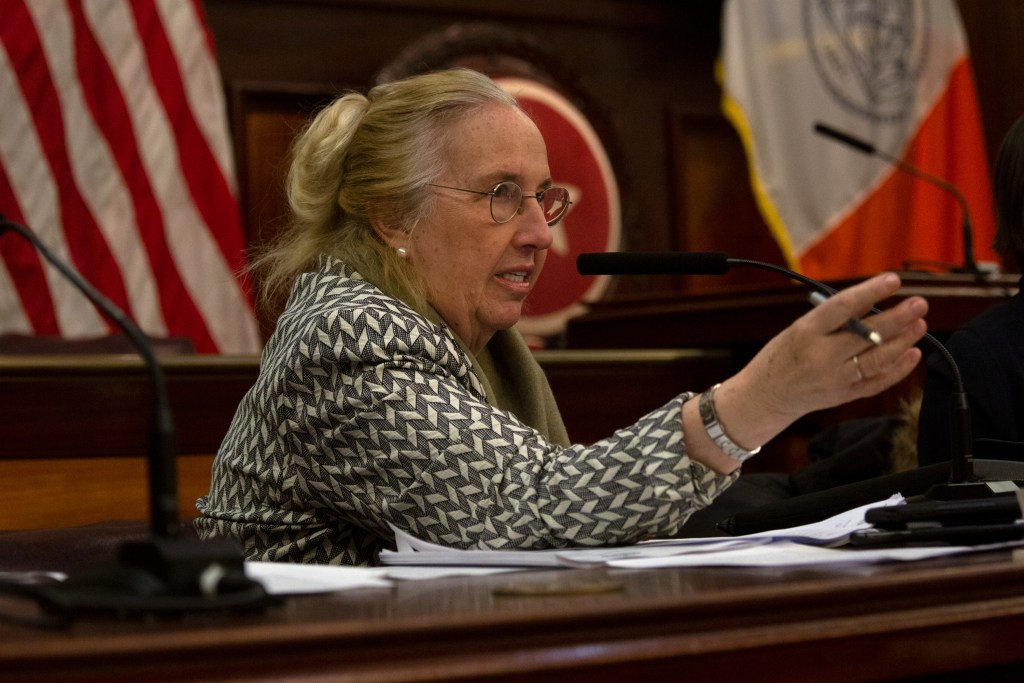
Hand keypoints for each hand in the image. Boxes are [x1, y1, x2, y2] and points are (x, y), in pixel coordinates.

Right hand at [711, 272, 927, 453]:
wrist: (764, 396)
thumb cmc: (781, 356)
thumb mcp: (798, 329)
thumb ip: (833, 319)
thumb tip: (872, 302)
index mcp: (805, 332)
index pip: (844, 307)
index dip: (872, 291)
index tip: (894, 280)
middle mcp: (821, 356)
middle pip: (868, 334)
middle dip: (898, 317)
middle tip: (919, 303)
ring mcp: (834, 379)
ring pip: (878, 358)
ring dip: (903, 340)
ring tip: (920, 324)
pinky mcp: (843, 396)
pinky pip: (877, 382)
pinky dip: (898, 369)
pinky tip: (913, 353)